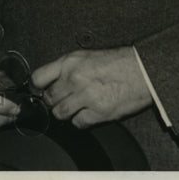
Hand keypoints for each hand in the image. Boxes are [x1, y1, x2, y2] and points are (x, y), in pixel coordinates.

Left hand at [30, 47, 152, 128]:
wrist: (142, 70)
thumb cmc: (117, 62)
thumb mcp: (86, 56)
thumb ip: (66, 68)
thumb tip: (51, 81)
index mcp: (69, 62)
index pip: (38, 78)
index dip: (36, 88)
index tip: (39, 91)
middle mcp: (74, 78)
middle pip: (49, 99)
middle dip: (52, 102)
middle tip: (61, 100)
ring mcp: (86, 96)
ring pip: (60, 113)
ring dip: (64, 113)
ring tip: (74, 107)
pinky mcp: (98, 112)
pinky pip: (78, 123)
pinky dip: (80, 121)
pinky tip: (87, 113)